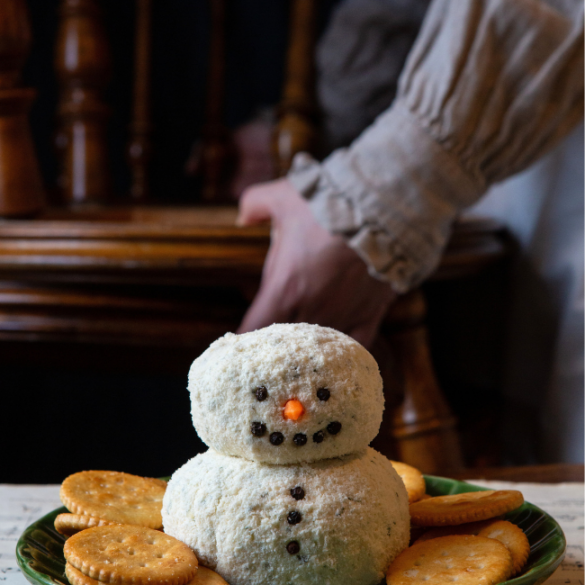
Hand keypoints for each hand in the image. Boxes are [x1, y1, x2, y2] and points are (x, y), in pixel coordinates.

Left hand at [236, 178, 396, 347]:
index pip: (252, 330)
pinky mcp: (370, 315)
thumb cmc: (330, 204)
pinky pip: (356, 347)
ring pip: (318, 349)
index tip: (241, 339)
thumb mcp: (283, 197)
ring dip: (307, 347)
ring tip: (302, 344)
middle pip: (283, 345)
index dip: (243, 338)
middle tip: (270, 338)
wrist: (385, 209)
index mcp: (284, 289)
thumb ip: (254, 204)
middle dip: (274, 343)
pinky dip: (345, 350)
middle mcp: (311, 311)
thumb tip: (242, 218)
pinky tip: (338, 349)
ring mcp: (342, 316)